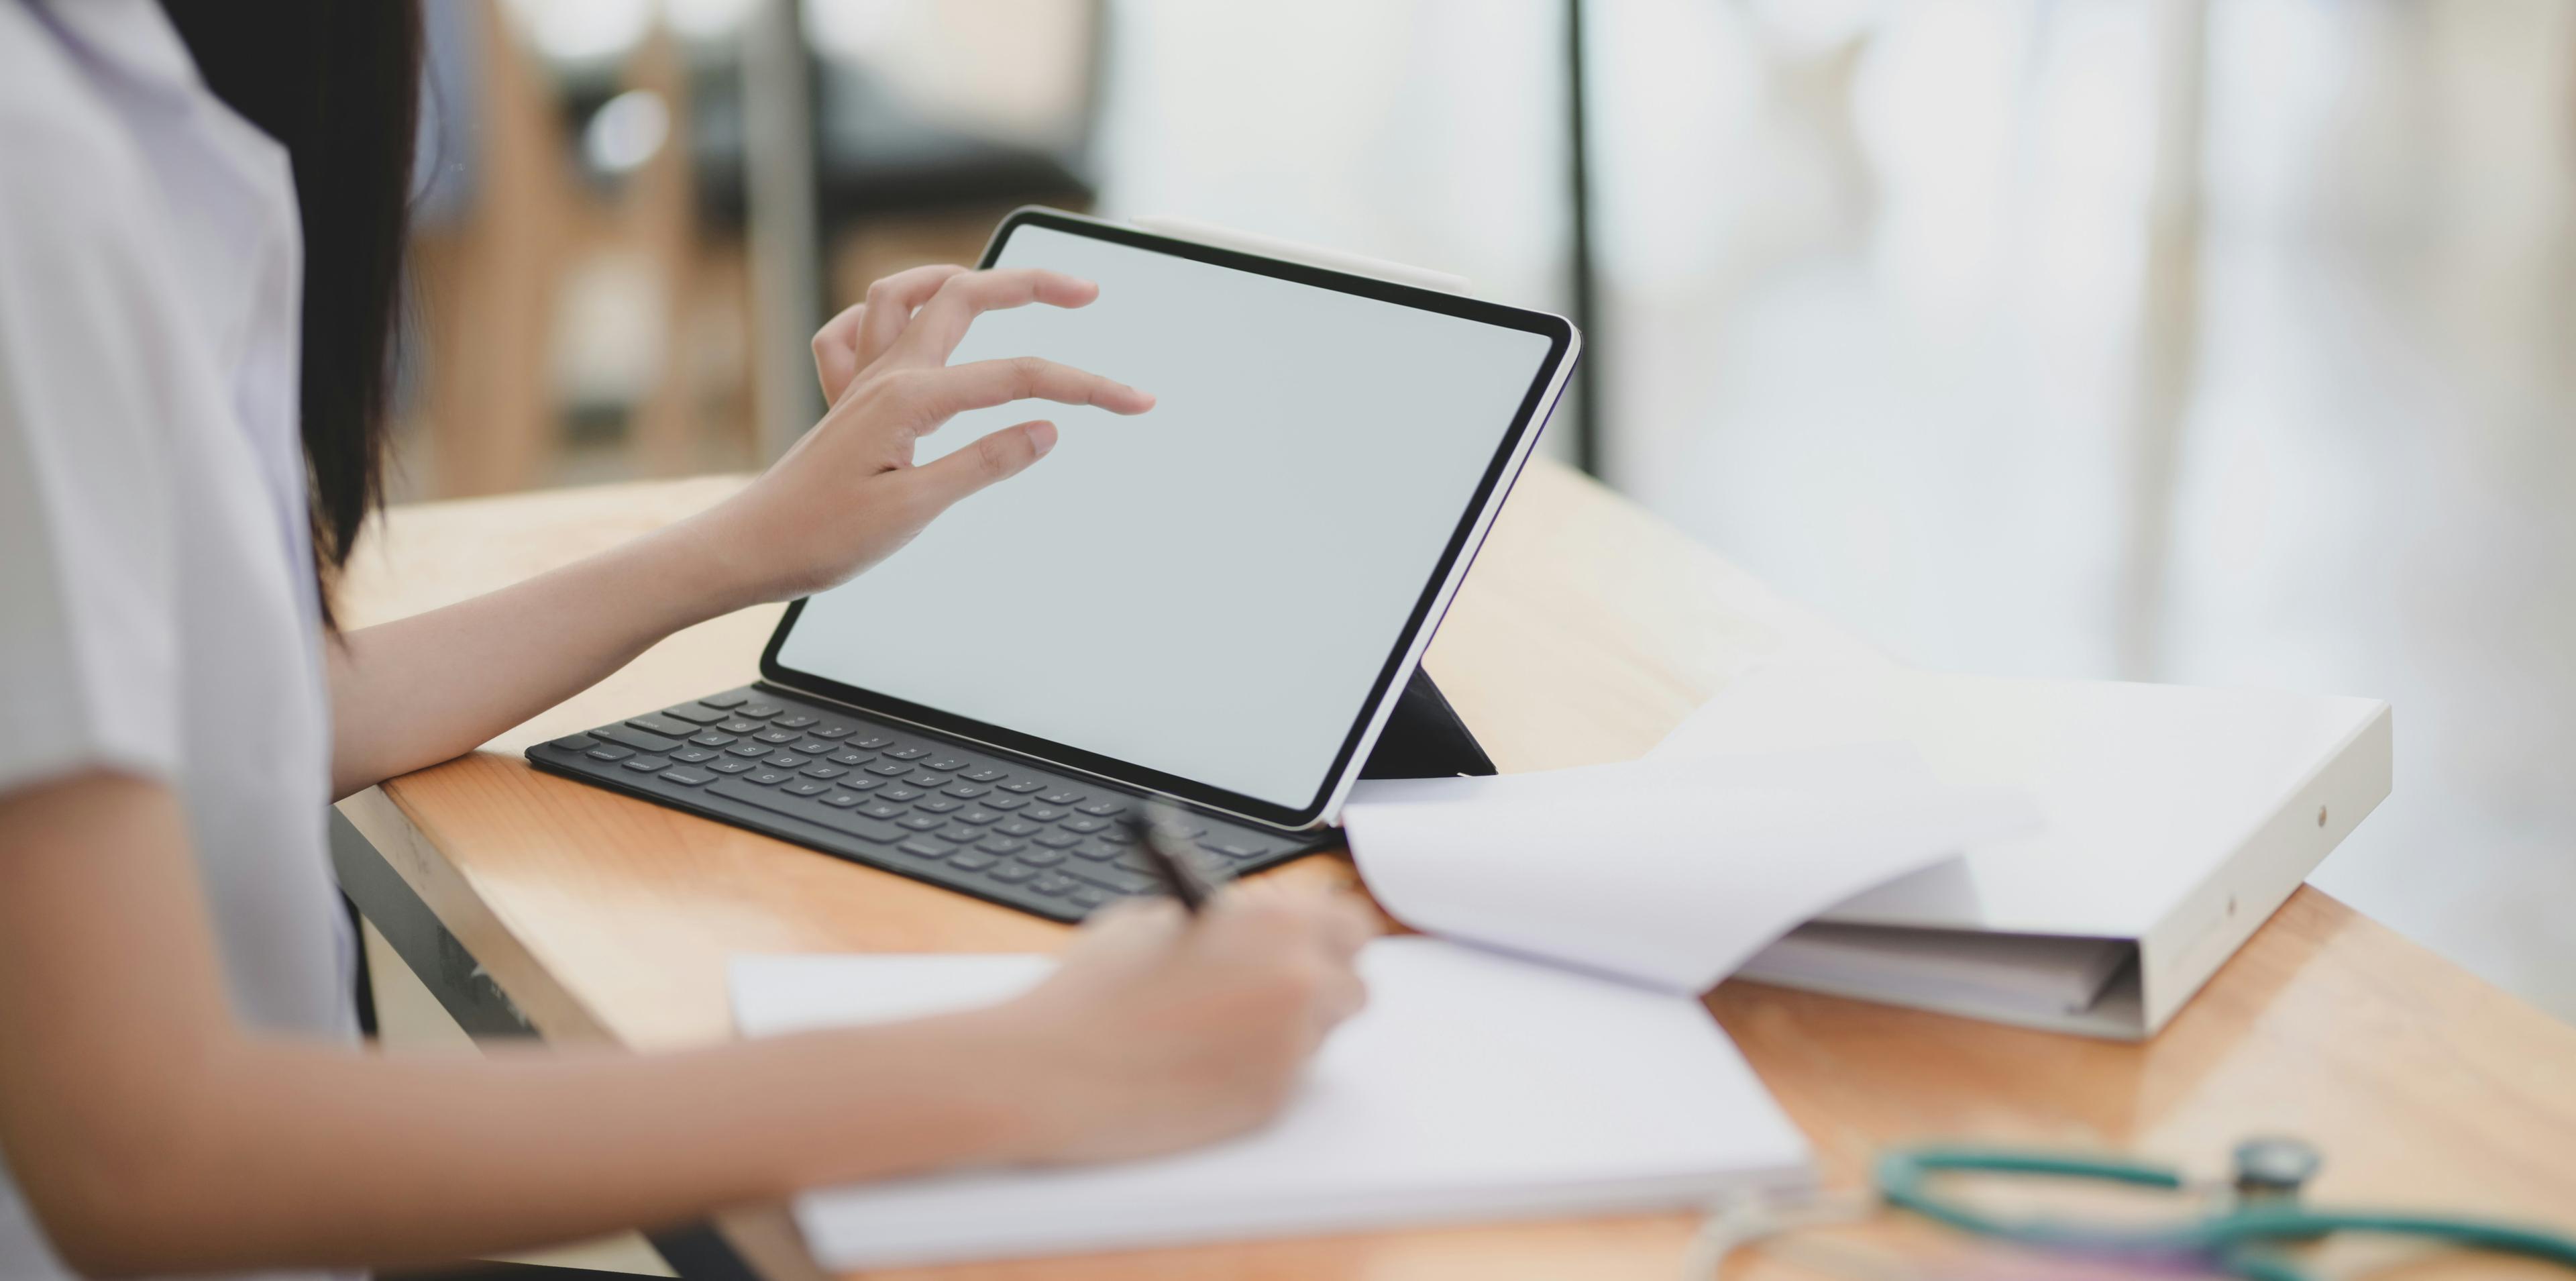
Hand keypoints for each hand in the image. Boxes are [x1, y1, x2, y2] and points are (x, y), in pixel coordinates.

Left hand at [680, 265, 1153, 606]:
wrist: (748, 549)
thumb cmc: (821, 536)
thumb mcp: (915, 509)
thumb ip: (983, 463)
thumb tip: (1045, 430)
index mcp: (910, 398)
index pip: (1019, 380)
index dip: (1085, 386)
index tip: (1135, 402)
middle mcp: (885, 375)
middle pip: (963, 296)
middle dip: (1028, 283)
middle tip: (1083, 290)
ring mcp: (861, 382)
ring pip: (905, 294)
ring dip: (954, 276)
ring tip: (998, 286)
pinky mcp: (846, 402)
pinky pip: (855, 332)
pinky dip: (883, 316)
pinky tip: (905, 329)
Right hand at [979, 888, 1375, 1164]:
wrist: (1055, 1068)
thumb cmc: (1093, 991)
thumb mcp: (1158, 919)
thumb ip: (1224, 922)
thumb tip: (1249, 929)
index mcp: (1277, 921)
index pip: (1349, 924)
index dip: (1326, 936)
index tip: (1311, 944)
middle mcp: (1298, 979)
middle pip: (1353, 984)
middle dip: (1320, 986)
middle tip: (1278, 992)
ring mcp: (1291, 1045)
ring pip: (1323, 1036)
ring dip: (1292, 1031)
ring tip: (1223, 1031)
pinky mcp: (1273, 1099)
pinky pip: (1289, 1080)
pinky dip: (1260, 1073)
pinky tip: (1207, 1065)